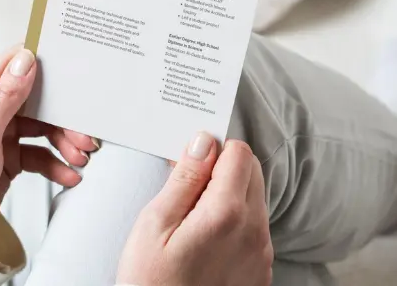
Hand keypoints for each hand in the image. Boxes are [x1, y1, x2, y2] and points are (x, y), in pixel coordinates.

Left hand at [0, 46, 98, 236]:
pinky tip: (67, 174)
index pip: (14, 63)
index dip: (43, 63)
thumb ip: (5, 97)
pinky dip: (56, 162)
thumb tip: (27, 60)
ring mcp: (4, 129)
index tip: (71, 73)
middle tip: (85, 134)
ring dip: (65, 141)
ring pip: (45, 126)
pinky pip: (41, 150)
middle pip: (39, 99)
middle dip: (64, 117)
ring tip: (79, 159)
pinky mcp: (13, 151)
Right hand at [117, 133, 272, 285]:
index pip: (240, 153)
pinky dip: (235, 215)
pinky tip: (206, 231)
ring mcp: (261, 252)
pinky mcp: (260, 267)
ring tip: (193, 211)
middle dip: (224, 165)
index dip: (214, 148)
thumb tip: (203, 142)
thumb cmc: (151, 283)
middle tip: (189, 184)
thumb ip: (185, 178)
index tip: (192, 160)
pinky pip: (255, 223)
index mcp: (227, 214)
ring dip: (229, 190)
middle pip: (252, 170)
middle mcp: (254, 231)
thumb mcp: (156, 223)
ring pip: (254, 195)